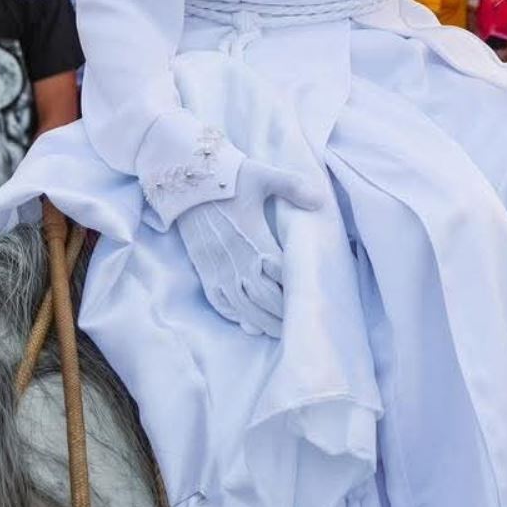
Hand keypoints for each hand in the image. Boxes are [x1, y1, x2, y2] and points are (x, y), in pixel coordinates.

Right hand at [176, 159, 323, 338]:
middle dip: (281, 314)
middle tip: (298, 322)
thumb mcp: (263, 175)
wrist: (187, 177)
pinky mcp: (204, 271)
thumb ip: (292, 186)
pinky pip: (219, 302)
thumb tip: (320, 198)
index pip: (280, 274)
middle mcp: (236, 260)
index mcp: (254, 239)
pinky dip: (234, 315)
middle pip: (263, 299)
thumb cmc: (228, 177)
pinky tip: (246, 321)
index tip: (309, 295)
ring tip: (277, 331)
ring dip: (261, 321)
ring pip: (242, 307)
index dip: (295, 288)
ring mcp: (217, 268)